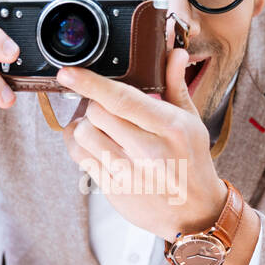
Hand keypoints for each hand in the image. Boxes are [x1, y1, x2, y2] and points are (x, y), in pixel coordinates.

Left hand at [57, 43, 227, 242]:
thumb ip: (176, 86)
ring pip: (83, 134)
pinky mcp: (113, 190)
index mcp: (170, 128)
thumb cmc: (193, 162)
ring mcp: (128, 173)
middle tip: (101, 103)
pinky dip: (81, 144)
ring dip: (84, 124)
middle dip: (94, 103)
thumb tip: (175, 52)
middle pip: (96, 113)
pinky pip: (80, 158)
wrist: (195, 213)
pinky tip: (94, 142)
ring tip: (98, 124)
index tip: (68, 73)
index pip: (122, 99)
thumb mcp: (191, 122)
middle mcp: (148, 151)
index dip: (90, 83)